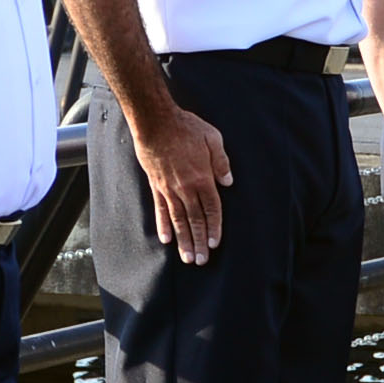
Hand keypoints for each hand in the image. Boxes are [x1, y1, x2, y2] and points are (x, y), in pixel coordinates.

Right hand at [133, 105, 231, 264]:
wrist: (155, 121)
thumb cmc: (186, 127)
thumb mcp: (212, 138)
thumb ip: (221, 162)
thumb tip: (228, 182)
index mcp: (202, 178)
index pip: (211, 209)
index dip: (214, 228)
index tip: (215, 244)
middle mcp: (185, 187)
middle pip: (195, 220)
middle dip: (199, 242)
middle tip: (201, 260)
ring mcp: (169, 188)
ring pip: (178, 219)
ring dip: (183, 240)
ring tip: (187, 257)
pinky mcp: (156, 185)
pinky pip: (160, 209)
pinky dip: (163, 225)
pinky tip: (166, 239)